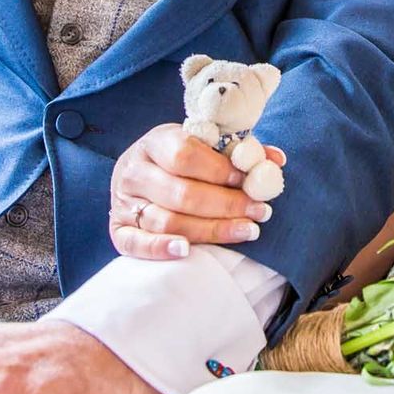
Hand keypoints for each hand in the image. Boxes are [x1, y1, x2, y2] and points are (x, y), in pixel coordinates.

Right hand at [108, 123, 284, 260]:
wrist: (138, 173)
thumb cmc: (180, 159)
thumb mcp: (204, 146)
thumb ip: (237, 152)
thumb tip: (276, 160)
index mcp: (155, 142)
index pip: (185, 155)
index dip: (220, 170)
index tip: (249, 181)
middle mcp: (133, 171)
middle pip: (181, 193)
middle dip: (226, 204)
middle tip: (259, 211)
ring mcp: (123, 202)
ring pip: (167, 221)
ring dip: (210, 230)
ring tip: (247, 230)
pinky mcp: (117, 230)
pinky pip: (136, 244)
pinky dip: (160, 248)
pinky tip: (187, 251)